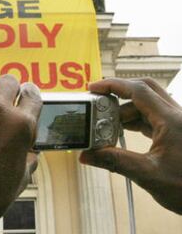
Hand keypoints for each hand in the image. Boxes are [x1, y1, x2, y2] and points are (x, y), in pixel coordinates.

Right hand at [80, 78, 181, 213]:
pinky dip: (134, 121)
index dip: (113, 85)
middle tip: (99, 101)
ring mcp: (178, 123)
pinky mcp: (176, 131)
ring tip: (107, 125)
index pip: (138, 90)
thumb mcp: (147, 175)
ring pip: (147, 104)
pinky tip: (122, 132)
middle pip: (144, 90)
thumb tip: (87, 155)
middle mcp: (177, 116)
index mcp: (172, 120)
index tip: (94, 88)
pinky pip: (152, 117)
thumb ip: (115, 162)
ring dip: (125, 110)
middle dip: (119, 93)